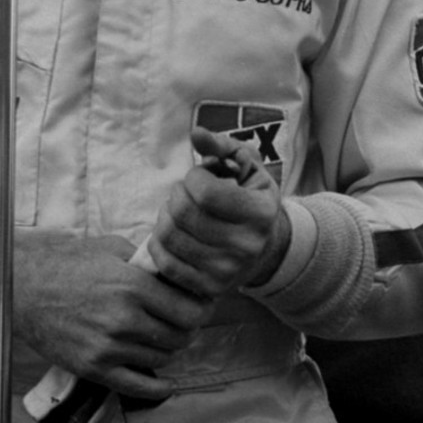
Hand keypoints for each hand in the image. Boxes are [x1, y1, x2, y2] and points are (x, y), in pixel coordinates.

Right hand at [0, 231, 209, 400]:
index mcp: (132, 285)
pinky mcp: (94, 369)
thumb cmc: (68, 263)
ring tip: (163, 336)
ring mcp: (109, 347)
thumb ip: (146, 260)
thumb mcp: (111, 248)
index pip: (188, 309)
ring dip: (168, 349)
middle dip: (187, 329)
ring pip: (161, 358)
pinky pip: (138, 386)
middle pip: (179, 336)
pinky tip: (167, 381)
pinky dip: (159, 386)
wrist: (24, 289)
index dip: (200, 308)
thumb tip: (176, 271)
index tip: (200, 305)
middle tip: (184, 322)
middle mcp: (124, 319)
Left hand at [147, 130, 289, 298]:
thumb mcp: (245, 164)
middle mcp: (247, 247)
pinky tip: (172, 231)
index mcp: (260, 213)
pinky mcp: (208, 289)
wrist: (264, 246)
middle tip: (186, 193)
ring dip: (166, 215)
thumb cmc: (249, 195)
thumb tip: (196, 134)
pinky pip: (166, 263)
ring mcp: (227, 271)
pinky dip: (159, 242)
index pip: (205, 192)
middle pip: (183, 213)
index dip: (195, 177)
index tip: (202, 176)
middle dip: (177, 194)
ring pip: (170, 236)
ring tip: (179, 211)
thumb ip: (221, 145)